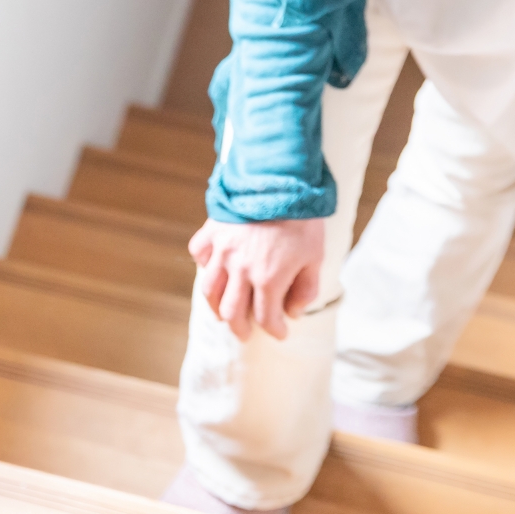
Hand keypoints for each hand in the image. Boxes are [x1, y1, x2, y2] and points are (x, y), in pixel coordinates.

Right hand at [187, 217, 324, 340]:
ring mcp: (222, 251)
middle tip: (245, 333)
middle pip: (232, 312)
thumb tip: (293, 311)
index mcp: (268, 279)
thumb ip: (305, 288)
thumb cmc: (302, 219)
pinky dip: (204, 266)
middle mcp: (240, 270)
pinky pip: (199, 255)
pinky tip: (212, 270)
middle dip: (240, 328)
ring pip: (210, 290)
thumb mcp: (315, 256)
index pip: (266, 318)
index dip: (275, 330)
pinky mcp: (212, 232)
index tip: (280, 332)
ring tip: (223, 313)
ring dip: (216, 307)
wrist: (279, 180)